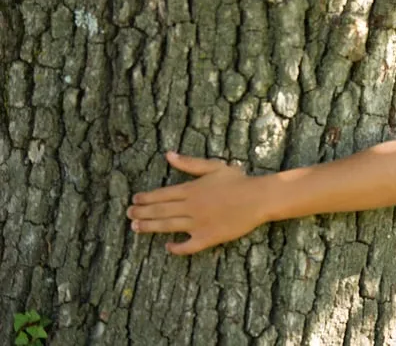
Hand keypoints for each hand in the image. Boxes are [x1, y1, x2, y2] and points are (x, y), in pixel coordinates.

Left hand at [127, 152, 268, 254]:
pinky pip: (188, 246)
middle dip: (143, 212)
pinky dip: (177, 248)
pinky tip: (168, 247)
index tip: (134, 200)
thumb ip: (189, 163)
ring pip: (169, 226)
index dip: (146, 198)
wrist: (258, 199)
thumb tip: (168, 155)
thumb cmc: (238, 180)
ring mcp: (198, 224)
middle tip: (129, 214)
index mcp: (191, 189)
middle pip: (161, 211)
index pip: (162, 194)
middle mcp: (191, 207)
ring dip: (150, 227)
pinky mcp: (208, 237)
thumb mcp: (213, 166)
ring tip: (136, 227)